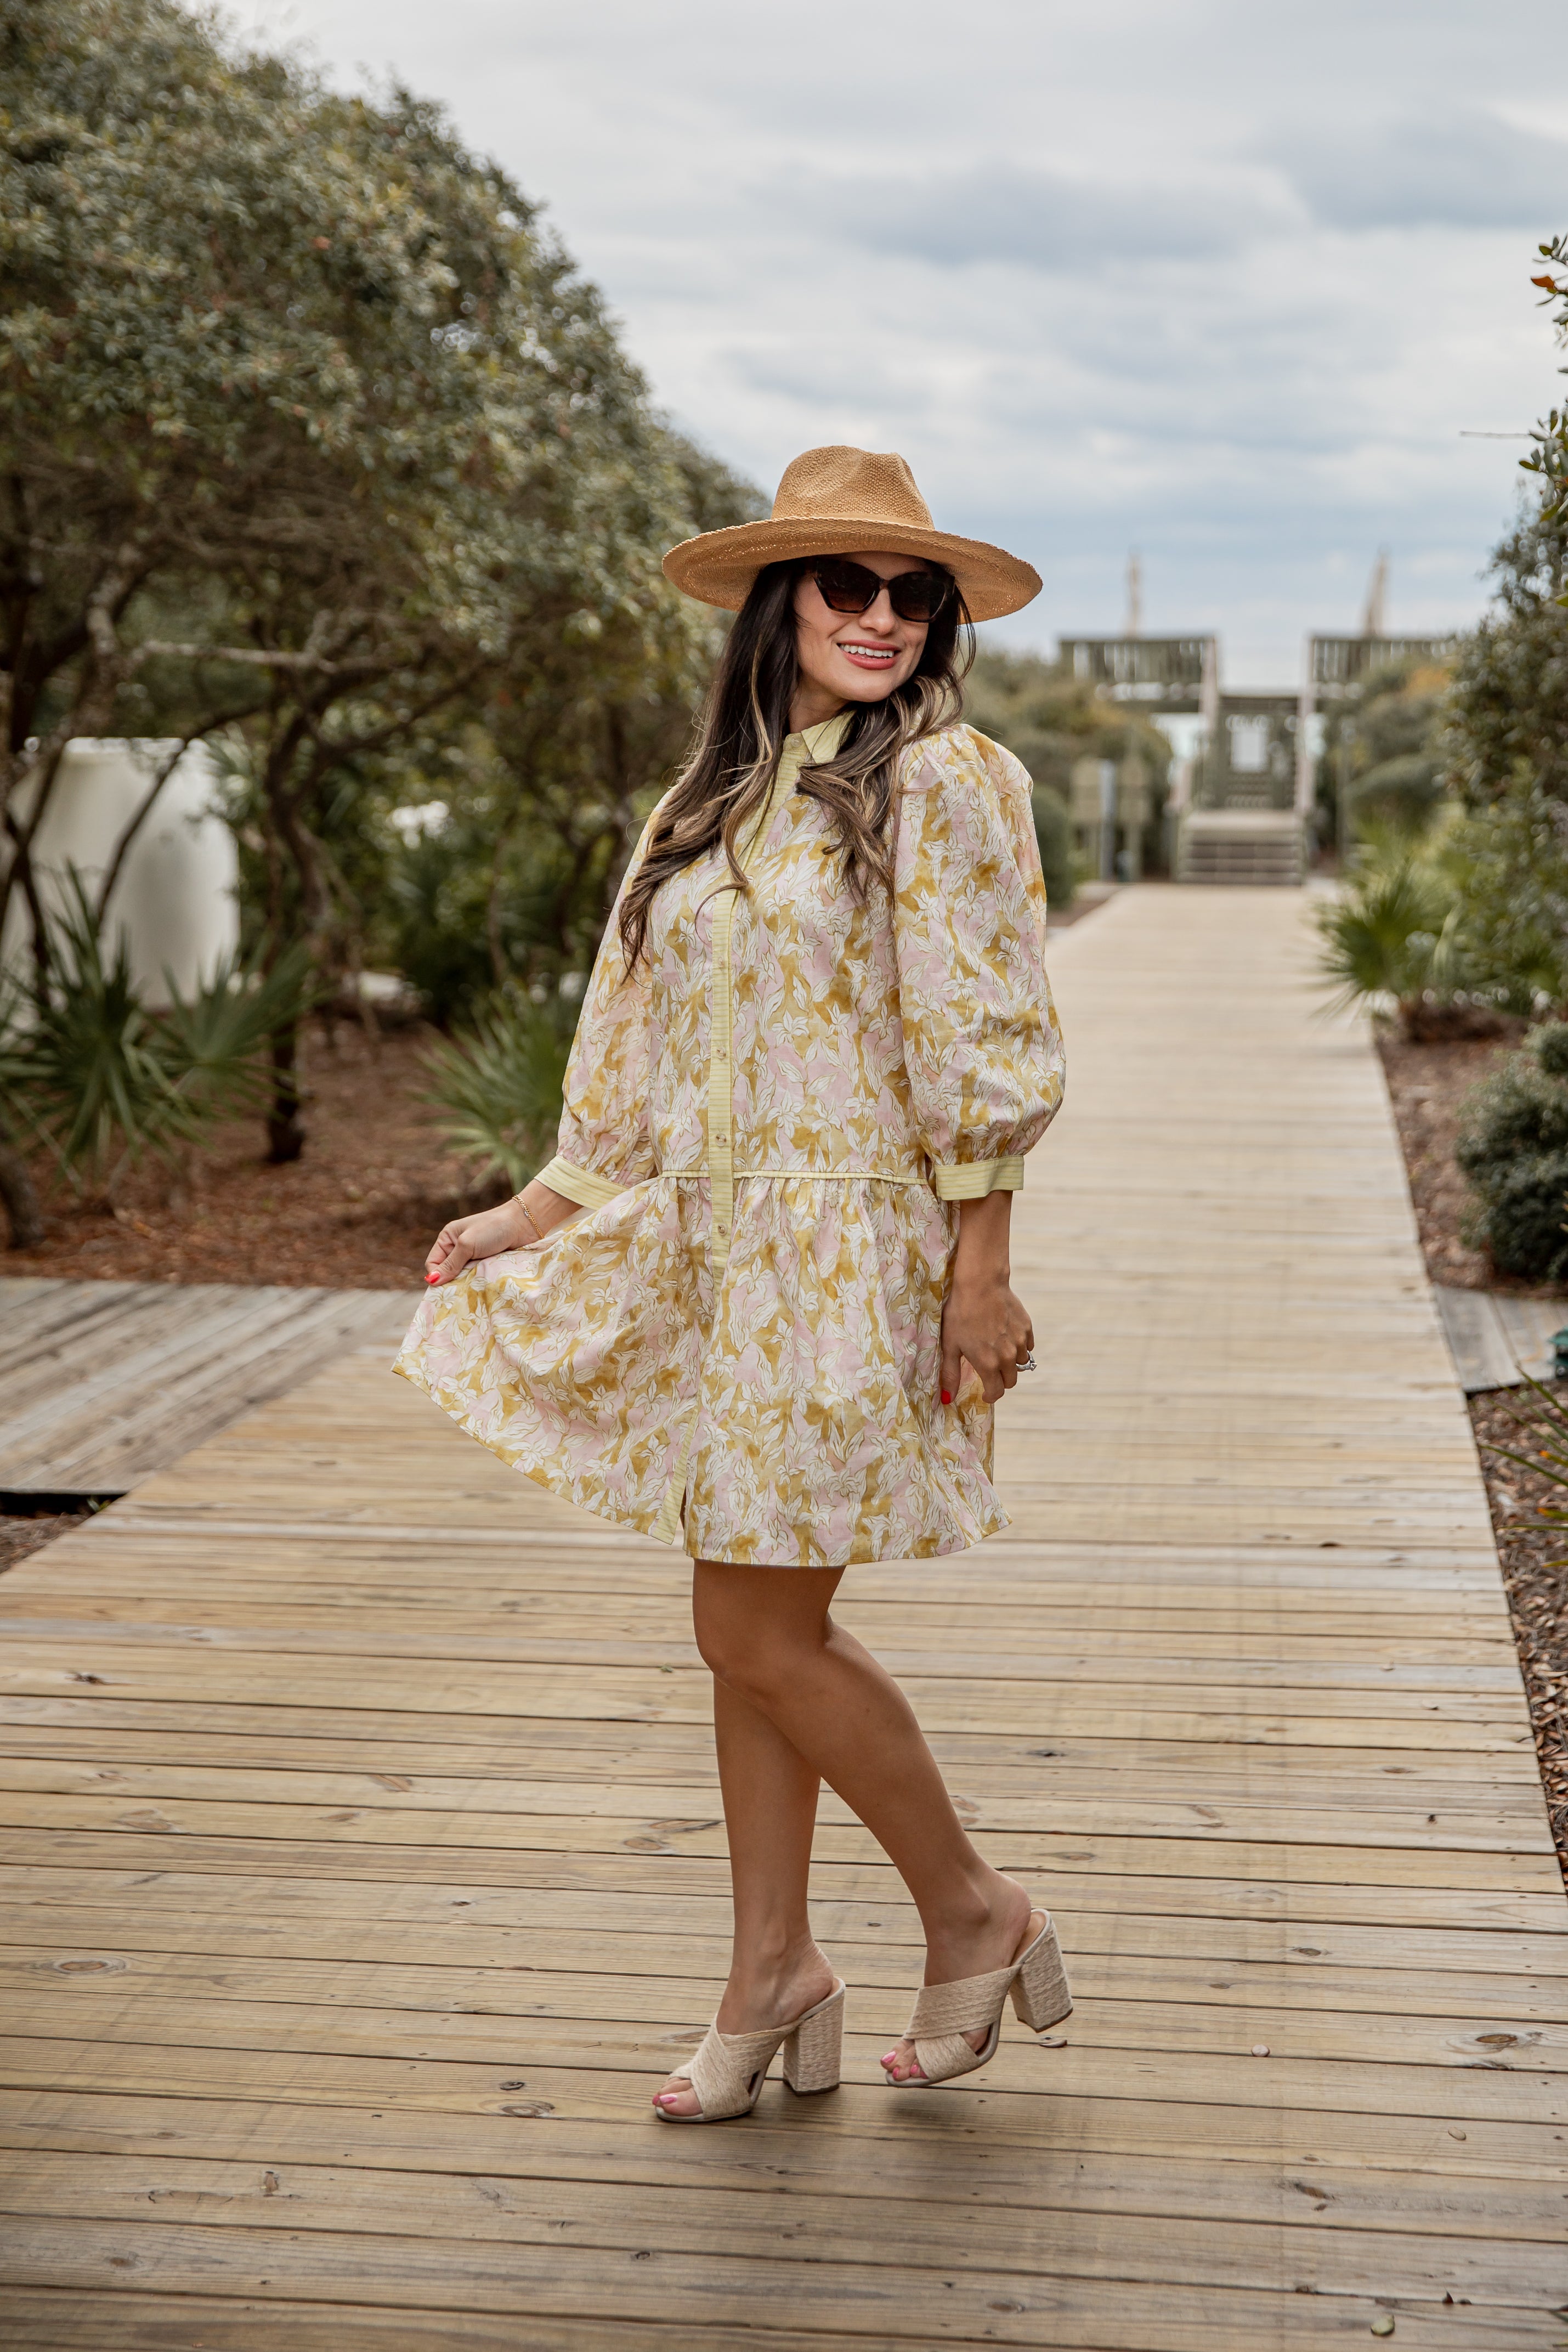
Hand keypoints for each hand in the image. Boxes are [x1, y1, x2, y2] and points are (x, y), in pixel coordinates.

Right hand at [424, 1181, 576, 1285]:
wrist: (524, 1224)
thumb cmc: (493, 1229)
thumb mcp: (467, 1245)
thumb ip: (451, 1264)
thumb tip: (431, 1281)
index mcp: (448, 1239)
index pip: (433, 1263)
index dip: (437, 1275)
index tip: (446, 1286)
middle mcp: (458, 1248)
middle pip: (448, 1273)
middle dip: (453, 1282)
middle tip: (461, 1290)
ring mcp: (473, 1257)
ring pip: (463, 1278)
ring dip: (467, 1283)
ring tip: (473, 1287)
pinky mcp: (487, 1264)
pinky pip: (477, 1278)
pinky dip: (478, 1283)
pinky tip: (482, 1287)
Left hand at [939, 1191, 1033, 1404]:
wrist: (980, 1284)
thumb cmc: (960, 1314)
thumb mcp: (950, 1345)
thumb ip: (951, 1374)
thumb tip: (947, 1398)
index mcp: (989, 1365)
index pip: (997, 1393)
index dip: (990, 1395)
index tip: (984, 1393)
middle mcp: (1008, 1357)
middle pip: (1010, 1381)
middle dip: (1000, 1380)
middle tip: (988, 1370)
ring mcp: (1020, 1342)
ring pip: (1020, 1363)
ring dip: (1010, 1363)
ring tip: (996, 1349)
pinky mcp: (1027, 1327)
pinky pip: (1027, 1346)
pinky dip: (1019, 1346)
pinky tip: (1005, 1335)